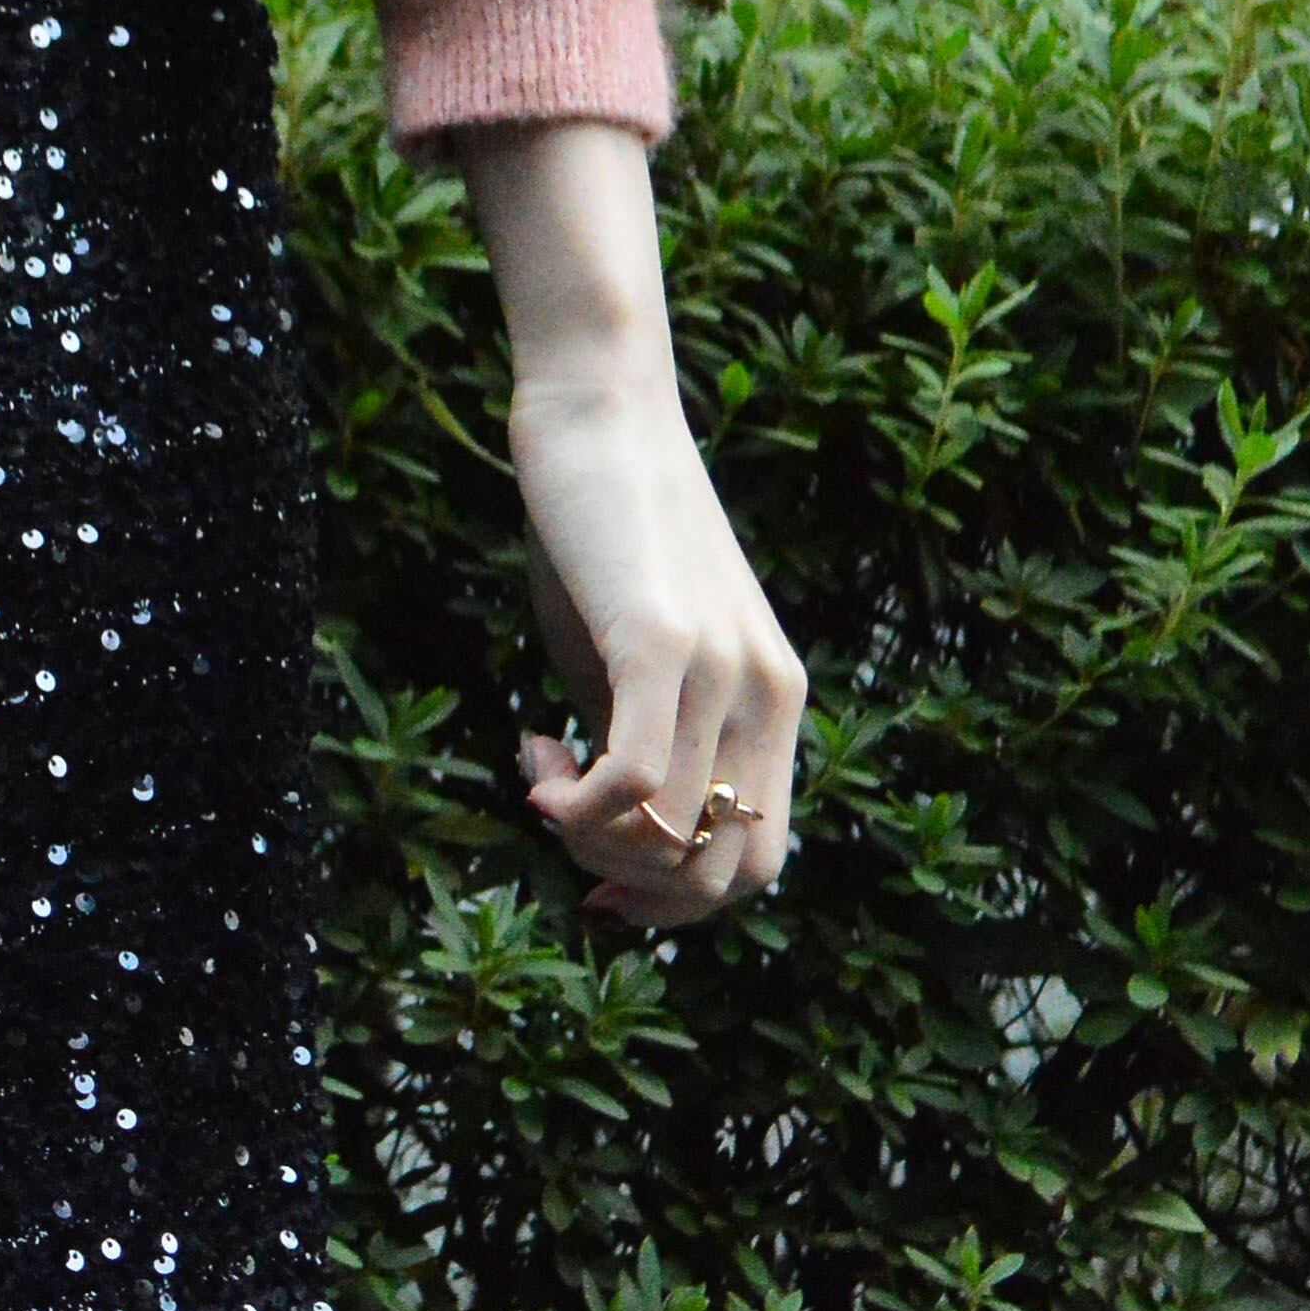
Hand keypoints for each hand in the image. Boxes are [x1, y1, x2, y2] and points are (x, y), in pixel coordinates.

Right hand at [451, 122, 804, 935]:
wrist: (602, 410)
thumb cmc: (606, 532)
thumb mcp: (636, 656)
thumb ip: (646, 737)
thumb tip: (609, 831)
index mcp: (777, 702)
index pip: (758, 865)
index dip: (674, 900)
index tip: (593, 862)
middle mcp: (770, 695)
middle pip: (725, 876)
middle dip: (630, 880)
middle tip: (562, 815)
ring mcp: (724, 671)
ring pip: (671, 839)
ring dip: (585, 836)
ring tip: (538, 762)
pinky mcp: (664, 641)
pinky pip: (634, 784)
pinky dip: (571, 804)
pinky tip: (532, 756)